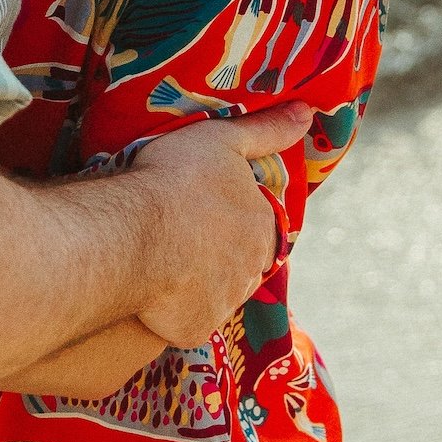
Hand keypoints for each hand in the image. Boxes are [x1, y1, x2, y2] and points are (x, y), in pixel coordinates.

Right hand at [123, 102, 311, 346]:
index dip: (233, 221)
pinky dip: (175, 309)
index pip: (260, 229)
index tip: (205, 213)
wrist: (134, 231)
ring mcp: (224, 303)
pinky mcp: (195, 328)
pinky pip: (189, 319)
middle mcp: (252, 271)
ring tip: (163, 260)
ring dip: (199, 282)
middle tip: (181, 236)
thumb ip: (265, 131)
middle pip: (241, 265)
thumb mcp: (222, 140)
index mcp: (263, 228)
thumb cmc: (177, 178)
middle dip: (219, 255)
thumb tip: (306, 113)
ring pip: (217, 294)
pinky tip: (152, 288)